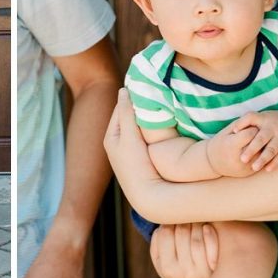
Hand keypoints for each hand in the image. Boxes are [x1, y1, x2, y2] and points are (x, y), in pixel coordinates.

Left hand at [104, 89, 165, 210]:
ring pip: (140, 124)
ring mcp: (133, 149)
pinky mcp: (145, 155)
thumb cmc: (134, 165)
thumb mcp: (128, 136)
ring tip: (162, 101)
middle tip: (156, 89)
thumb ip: (126, 113)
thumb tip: (124, 89)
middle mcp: (120, 141)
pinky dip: (153, 125)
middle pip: (131, 115)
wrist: (147, 196)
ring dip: (148, 114)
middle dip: (141, 104)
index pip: (121, 106)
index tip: (146, 82)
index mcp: (112, 135)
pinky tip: (166, 120)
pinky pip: (148, 134)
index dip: (133, 95)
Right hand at [149, 223, 218, 277]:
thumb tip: (163, 221)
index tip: (173, 218)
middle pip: (182, 234)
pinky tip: (206, 227)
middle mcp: (184, 273)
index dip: (169, 221)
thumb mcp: (160, 259)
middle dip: (183, 220)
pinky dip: (209, 233)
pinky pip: (212, 245)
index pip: (166, 234)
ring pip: (196, 238)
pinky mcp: (214, 268)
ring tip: (194, 220)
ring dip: (196, 224)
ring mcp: (201, 272)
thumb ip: (157, 241)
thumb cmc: (174, 266)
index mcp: (167, 268)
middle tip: (185, 215)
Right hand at [205, 124, 260, 177]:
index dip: (252, 128)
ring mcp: (245, 167)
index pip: (249, 134)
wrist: (213, 163)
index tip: (252, 126)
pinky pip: (262, 162)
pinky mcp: (250, 172)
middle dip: (260, 137)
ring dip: (264, 147)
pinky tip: (259, 150)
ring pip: (263, 154)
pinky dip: (263, 155)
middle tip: (259, 134)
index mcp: (231, 145)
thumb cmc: (221, 143)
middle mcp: (239, 158)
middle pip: (258, 144)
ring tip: (260, 142)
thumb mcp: (226, 131)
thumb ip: (241, 125)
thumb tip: (257, 123)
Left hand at [231, 109, 277, 171]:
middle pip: (261, 138)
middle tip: (242, 159)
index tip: (234, 132)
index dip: (242, 123)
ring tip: (254, 168)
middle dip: (252, 149)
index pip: (251, 117)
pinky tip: (267, 169)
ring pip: (272, 149)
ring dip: (263, 159)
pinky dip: (275, 162)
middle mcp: (273, 127)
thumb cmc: (268, 122)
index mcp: (263, 118)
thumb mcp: (259, 118)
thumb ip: (246, 123)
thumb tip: (233, 131)